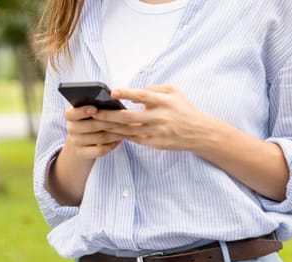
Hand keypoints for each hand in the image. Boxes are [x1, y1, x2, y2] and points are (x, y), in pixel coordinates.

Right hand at [63, 105, 128, 158]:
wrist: (81, 146)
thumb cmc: (91, 123)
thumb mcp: (89, 115)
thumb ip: (97, 107)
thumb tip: (112, 100)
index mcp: (71, 115)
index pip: (71, 113)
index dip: (83, 111)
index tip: (95, 108)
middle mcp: (71, 128)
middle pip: (91, 126)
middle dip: (109, 122)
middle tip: (124, 119)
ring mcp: (75, 142)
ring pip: (98, 138)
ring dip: (114, 134)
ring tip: (126, 130)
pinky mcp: (82, 154)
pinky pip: (99, 150)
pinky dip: (111, 145)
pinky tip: (119, 141)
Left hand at [95, 85, 221, 151]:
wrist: (199, 132)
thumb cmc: (184, 109)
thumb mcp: (173, 91)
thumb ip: (153, 88)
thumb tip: (133, 93)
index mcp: (163, 102)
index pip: (142, 96)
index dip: (126, 93)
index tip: (112, 92)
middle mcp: (159, 117)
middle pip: (128, 117)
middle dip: (108, 116)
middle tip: (93, 113)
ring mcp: (156, 132)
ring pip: (127, 131)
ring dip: (110, 128)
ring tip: (95, 123)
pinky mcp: (155, 143)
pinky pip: (134, 139)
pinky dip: (120, 136)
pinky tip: (109, 133)